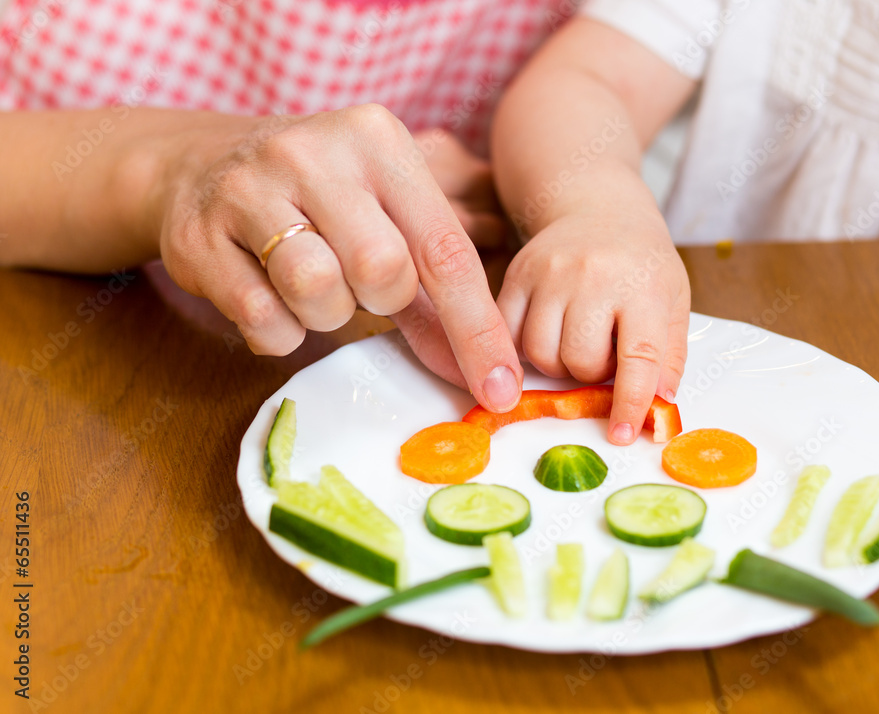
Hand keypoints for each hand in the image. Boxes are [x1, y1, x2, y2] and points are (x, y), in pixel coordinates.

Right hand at [157, 105, 521, 411]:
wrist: (200, 166)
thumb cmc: (317, 203)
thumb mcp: (383, 219)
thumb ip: (435, 296)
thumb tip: (488, 377)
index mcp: (378, 140)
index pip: (444, 249)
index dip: (477, 329)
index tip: (501, 391)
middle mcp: (315, 151)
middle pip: (382, 269)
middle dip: (380, 300)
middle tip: (356, 281)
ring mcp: (249, 187)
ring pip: (318, 290)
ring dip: (325, 313)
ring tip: (308, 282)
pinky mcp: (199, 234)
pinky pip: (263, 319)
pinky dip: (279, 331)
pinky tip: (269, 294)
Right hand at [496, 204, 689, 444]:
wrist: (598, 208)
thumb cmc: (640, 263)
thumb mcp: (673, 300)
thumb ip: (669, 354)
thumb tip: (659, 405)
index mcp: (643, 285)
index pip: (639, 358)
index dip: (629, 403)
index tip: (620, 433)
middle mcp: (594, 275)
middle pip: (579, 360)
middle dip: (590, 372)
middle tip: (602, 351)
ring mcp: (550, 272)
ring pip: (540, 355)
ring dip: (558, 363)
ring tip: (575, 340)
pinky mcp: (517, 274)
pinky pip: (509, 335)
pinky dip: (526, 347)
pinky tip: (547, 331)